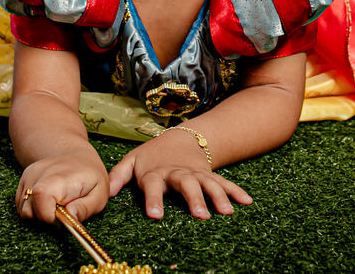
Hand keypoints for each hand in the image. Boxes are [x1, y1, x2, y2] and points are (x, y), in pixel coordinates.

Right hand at [16, 151, 109, 223]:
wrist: (77, 156)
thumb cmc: (90, 177)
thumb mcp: (99, 193)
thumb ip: (86, 208)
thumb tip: (70, 216)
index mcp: (60, 177)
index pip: (41, 199)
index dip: (50, 217)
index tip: (64, 217)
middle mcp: (39, 174)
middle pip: (28, 210)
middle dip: (45, 219)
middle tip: (62, 212)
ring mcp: (29, 175)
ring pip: (23, 210)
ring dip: (38, 215)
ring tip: (56, 206)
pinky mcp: (24, 179)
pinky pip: (20, 205)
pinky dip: (32, 209)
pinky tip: (48, 203)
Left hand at [108, 131, 251, 219]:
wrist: (180, 138)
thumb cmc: (152, 156)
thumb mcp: (132, 160)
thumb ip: (118, 175)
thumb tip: (106, 192)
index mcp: (156, 172)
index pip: (153, 186)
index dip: (154, 200)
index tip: (155, 216)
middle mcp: (178, 173)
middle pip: (186, 185)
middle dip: (194, 199)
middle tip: (200, 216)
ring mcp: (196, 174)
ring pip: (208, 184)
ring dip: (218, 196)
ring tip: (226, 212)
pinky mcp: (210, 175)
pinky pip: (224, 183)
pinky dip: (236, 191)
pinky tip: (247, 202)